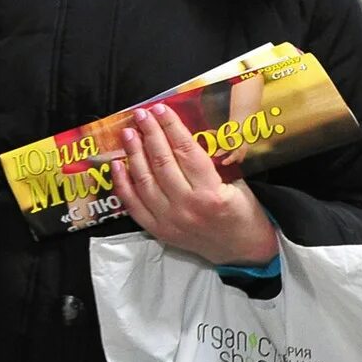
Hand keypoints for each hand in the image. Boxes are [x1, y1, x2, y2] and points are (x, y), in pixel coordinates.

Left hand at [112, 104, 278, 265]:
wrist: (243, 252)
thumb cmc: (243, 213)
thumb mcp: (237, 183)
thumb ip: (211, 162)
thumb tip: (182, 133)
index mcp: (211, 193)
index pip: (186, 152)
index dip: (171, 127)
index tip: (161, 109)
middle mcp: (187, 207)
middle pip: (162, 163)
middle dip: (150, 134)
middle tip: (142, 115)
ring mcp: (169, 220)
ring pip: (145, 181)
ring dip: (134, 154)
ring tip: (128, 133)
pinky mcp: (158, 230)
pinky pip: (133, 205)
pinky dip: (122, 183)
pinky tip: (117, 164)